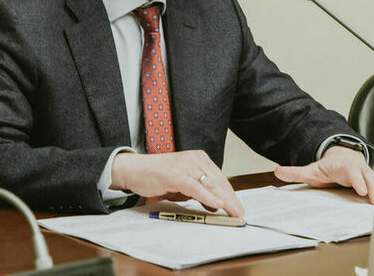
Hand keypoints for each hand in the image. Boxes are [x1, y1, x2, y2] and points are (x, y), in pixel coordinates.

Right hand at [111, 150, 244, 217]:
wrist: (134, 170)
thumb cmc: (158, 177)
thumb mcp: (183, 185)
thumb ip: (199, 192)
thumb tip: (216, 204)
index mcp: (199, 159)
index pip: (220, 178)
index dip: (231, 194)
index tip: (238, 208)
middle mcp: (195, 159)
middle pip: (219, 181)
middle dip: (231, 200)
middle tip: (240, 214)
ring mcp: (185, 165)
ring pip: (210, 184)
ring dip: (224, 200)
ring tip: (234, 213)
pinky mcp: (175, 174)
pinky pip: (195, 187)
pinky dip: (208, 197)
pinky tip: (218, 205)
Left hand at [273, 145, 373, 204]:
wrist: (343, 156)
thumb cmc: (329, 166)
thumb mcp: (312, 169)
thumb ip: (296, 172)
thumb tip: (277, 171)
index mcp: (345, 166)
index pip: (352, 172)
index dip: (358, 180)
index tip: (362, 191)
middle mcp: (360, 169)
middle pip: (370, 178)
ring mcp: (369, 174)